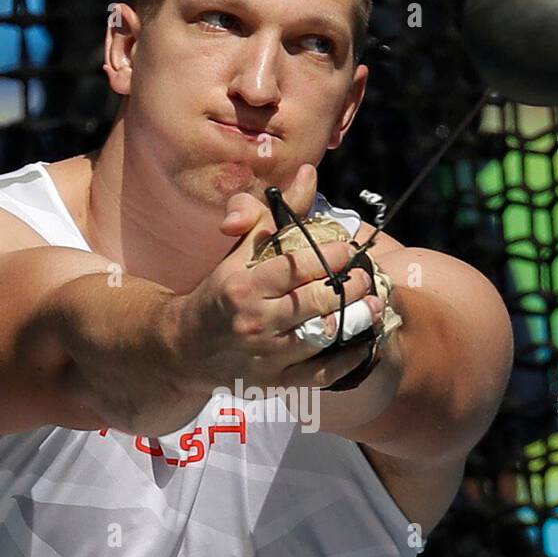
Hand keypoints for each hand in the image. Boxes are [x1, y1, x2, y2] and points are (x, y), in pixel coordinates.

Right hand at [172, 164, 380, 392]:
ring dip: (356, 317)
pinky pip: (321, 373)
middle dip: (349, 285)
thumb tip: (309, 174)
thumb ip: (276, 216)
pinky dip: (347, 358)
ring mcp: (266, 355)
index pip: (298, 266)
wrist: (185, 349)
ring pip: (323, 335)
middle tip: (364, 274)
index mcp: (243, 286)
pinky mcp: (274, 382)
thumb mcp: (240, 252)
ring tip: (372, 302)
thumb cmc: (219, 294)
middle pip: (316, 301)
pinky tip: (363, 341)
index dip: (330, 255)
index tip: (348, 248)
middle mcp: (255, 321)